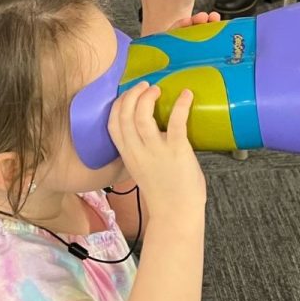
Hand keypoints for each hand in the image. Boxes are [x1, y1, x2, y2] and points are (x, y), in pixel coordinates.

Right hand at [107, 82, 205, 217]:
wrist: (176, 214)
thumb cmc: (163, 193)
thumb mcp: (141, 169)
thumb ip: (140, 150)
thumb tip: (151, 131)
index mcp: (128, 155)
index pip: (112, 124)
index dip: (118, 105)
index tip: (129, 96)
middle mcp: (137, 151)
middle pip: (124, 115)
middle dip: (132, 95)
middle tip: (145, 86)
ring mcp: (156, 151)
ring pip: (142, 117)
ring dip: (148, 98)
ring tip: (157, 90)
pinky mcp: (177, 151)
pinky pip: (175, 123)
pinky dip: (180, 105)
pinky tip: (186, 95)